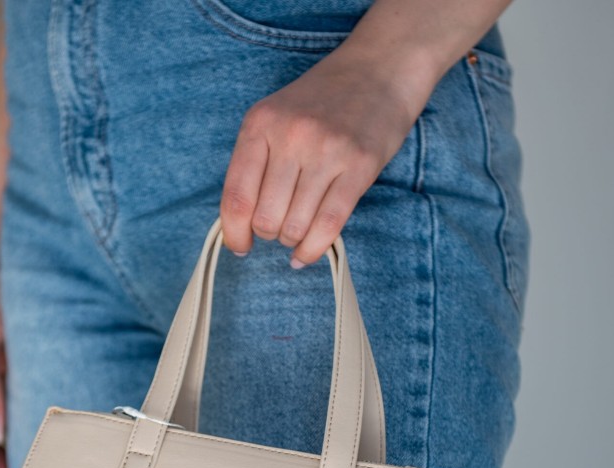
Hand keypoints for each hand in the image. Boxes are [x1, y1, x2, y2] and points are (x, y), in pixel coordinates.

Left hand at [220, 40, 434, 266]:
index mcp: (261, 123)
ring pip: (294, 227)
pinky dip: (312, 250)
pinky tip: (305, 254)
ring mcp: (326, 150)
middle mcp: (291, 136)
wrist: (379, 68)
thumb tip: (238, 227)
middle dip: (269, 234)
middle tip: (280, 225)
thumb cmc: (322, 102)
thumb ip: (255, 163)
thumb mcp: (276, 118)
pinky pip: (328, 226)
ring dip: (293, 240)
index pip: (236, 197)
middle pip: (265, 219)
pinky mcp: (359, 166)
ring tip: (298, 229)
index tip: (240, 247)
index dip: (234, 234)